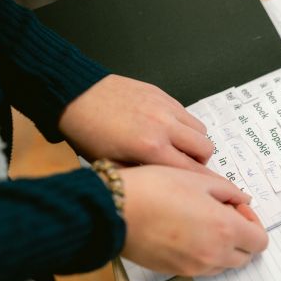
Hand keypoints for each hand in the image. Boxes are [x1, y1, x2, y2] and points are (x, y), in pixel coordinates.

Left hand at [59, 74, 213, 172]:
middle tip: (186, 165)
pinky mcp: (162, 94)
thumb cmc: (87, 133)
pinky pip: (186, 113)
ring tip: (177, 146)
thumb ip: (143, 175)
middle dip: (200, 161)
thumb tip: (165, 184)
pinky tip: (166, 130)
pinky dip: (183, 125)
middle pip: (205, 148)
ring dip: (194, 141)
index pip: (191, 170)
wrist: (75, 96)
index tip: (205, 186)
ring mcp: (165, 107)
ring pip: (201, 129)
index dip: (202, 181)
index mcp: (150, 147)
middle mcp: (163, 126)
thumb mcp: (112, 166)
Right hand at [119, 165, 268, 275]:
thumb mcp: (198, 179)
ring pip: (224, 264)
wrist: (115, 210)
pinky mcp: (176, 272)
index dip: (253, 222)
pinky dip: (204, 253)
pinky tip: (186, 230)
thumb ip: (228, 192)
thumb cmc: (154, 189)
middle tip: (224, 213)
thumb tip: (242, 200)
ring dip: (224, 246)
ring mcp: (194, 267)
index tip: (238, 207)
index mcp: (225, 230)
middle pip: (246, 256)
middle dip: (242, 236)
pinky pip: (202, 268)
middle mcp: (213, 254)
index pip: (260, 241)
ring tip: (203, 221)